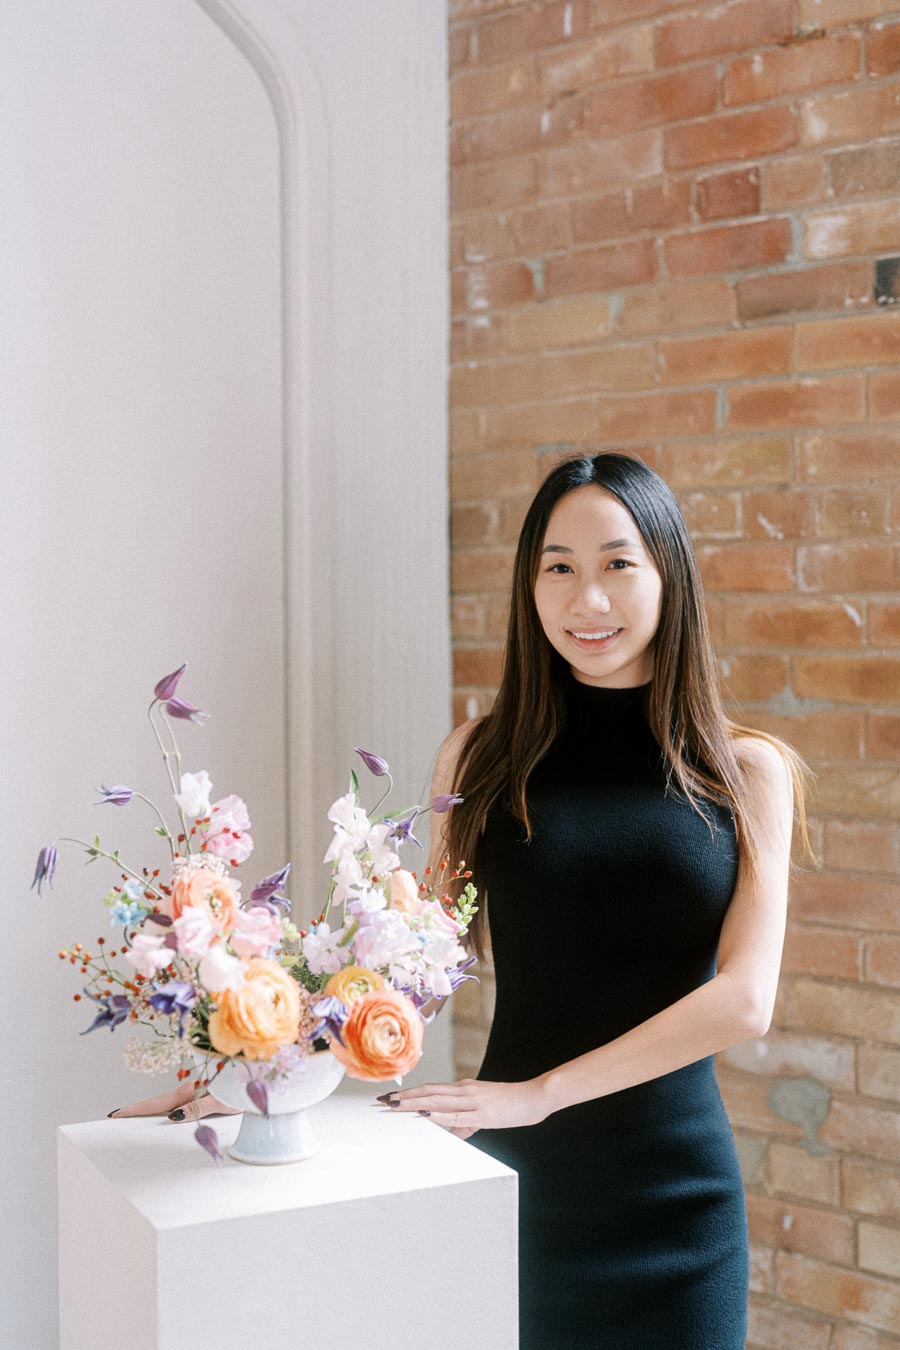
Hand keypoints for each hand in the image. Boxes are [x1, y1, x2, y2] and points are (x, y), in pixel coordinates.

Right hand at [107, 1081, 240, 1123]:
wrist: (262, 1074)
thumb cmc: (243, 1088)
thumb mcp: (220, 1101)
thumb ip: (196, 1108)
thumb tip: (172, 1116)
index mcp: (189, 1092)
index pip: (155, 1104)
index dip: (134, 1109)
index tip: (114, 1113)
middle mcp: (189, 1090)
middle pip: (157, 1102)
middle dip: (137, 1109)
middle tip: (115, 1115)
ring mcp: (196, 1090)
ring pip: (169, 1101)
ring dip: (151, 1108)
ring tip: (133, 1115)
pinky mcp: (205, 1092)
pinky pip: (181, 1102)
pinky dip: (167, 1107)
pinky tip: (166, 1113)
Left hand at [379, 1077, 549, 1140]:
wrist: (534, 1096)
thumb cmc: (511, 1104)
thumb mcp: (485, 1113)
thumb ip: (467, 1123)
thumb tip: (454, 1135)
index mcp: (464, 1088)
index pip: (431, 1089)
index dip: (410, 1093)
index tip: (391, 1097)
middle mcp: (464, 1090)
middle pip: (427, 1092)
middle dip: (403, 1097)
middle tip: (382, 1100)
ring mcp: (472, 1100)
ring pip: (436, 1100)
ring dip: (413, 1103)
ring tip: (393, 1106)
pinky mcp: (481, 1112)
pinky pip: (454, 1114)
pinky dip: (437, 1114)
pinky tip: (423, 1114)